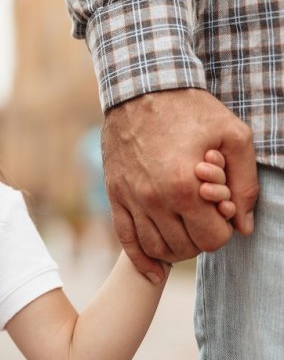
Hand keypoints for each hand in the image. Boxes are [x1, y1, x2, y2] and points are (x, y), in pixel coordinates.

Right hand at [102, 89, 258, 280]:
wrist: (141, 89)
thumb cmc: (191, 110)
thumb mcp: (234, 136)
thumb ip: (245, 184)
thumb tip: (242, 225)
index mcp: (184, 187)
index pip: (212, 239)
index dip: (223, 230)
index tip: (222, 212)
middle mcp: (154, 199)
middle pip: (184, 248)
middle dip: (201, 238)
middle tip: (205, 218)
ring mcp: (131, 198)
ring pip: (156, 248)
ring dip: (176, 249)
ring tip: (185, 230)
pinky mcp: (115, 195)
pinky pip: (126, 239)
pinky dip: (141, 260)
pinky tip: (155, 270)